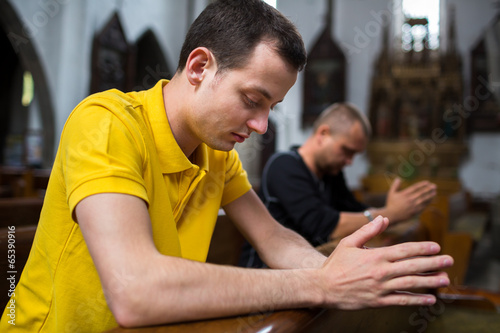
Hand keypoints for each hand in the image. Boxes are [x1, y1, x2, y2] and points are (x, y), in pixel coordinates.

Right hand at [319, 216, 452, 309]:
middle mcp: (381, 272)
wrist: (323, 287)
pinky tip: (430, 299)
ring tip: (445, 278)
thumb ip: (368, 231)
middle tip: (449, 260)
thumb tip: (384, 219)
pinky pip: (402, 300)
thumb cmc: (336, 264)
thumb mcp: (349, 243)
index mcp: (375, 256)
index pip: (404, 250)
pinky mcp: (379, 302)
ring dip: (430, 281)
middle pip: (413, 266)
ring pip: (411, 284)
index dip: (422, 248)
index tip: (436, 246)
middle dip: (433, 263)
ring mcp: (381, 288)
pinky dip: (417, 300)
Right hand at [385, 178, 436, 221]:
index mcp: (404, 194)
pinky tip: (431, 200)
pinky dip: (428, 203)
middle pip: (421, 193)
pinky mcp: (415, 211)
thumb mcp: (391, 193)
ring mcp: (413, 206)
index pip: (415, 187)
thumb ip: (395, 185)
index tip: (427, 182)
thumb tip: (398, 178)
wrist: (392, 215)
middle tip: (434, 186)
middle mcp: (410, 199)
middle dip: (428, 189)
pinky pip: (423, 206)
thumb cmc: (391, 204)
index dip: (422, 184)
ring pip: (424, 200)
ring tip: (435, 192)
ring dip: (430, 196)